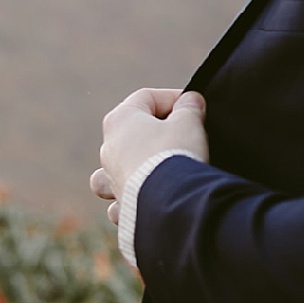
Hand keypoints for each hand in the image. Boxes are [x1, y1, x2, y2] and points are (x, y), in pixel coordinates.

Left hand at [94, 88, 207, 222]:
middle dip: (161, 131)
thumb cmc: (175, 155)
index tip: (195, 107)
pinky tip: (154, 198)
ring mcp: (112, 179)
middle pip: (133, 131)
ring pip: (118, 167)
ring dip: (139, 165)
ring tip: (160, 167)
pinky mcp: (122, 204)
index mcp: (119, 120)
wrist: (170, 202)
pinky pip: (125, 199)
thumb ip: (189, 107)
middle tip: (189, 135)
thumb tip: (190, 101)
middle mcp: (108, 149)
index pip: (147, 98)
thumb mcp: (189, 121)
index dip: (174, 99)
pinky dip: (138, 198)